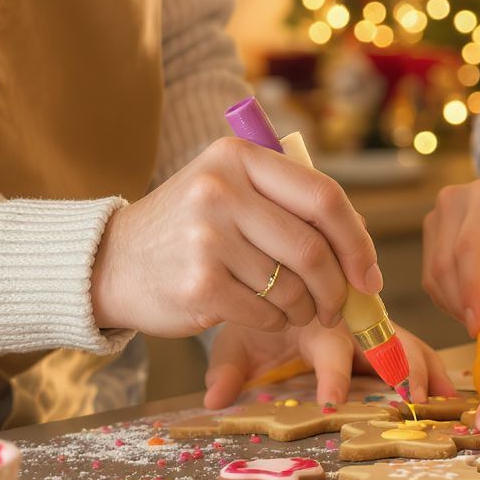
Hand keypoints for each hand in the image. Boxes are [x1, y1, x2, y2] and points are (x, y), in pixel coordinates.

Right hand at [91, 138, 382, 335]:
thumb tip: (361, 241)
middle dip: (337, 287)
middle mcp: (221, 190)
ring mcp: (207, 238)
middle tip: (338, 307)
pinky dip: (276, 322)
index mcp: (238, 157)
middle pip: (313, 248)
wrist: (111, 262)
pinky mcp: (199, 285)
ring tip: (294, 309)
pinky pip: (267, 314)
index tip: (369, 274)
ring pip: (293, 287)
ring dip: (304, 309)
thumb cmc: (188, 229)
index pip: (324, 197)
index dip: (358, 241)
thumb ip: (288, 201)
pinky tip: (261, 314)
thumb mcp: (229, 189)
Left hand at [203, 321, 454, 408]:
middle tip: (415, 399)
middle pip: (382, 338)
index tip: (332, 402)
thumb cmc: (254, 312)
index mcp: (314, 318)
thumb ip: (229, 367)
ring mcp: (369, 323)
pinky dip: (430, 365)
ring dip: (424, 368)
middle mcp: (349, 317)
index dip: (332, 374)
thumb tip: (215, 399)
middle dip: (400, 368)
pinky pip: (411, 343)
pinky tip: (449, 391)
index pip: (329, 346)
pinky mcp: (383, 330)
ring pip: (404, 338)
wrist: (267, 271)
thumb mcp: (237, 338)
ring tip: (443, 399)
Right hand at [422, 174, 479, 334]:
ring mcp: (436, 218)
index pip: (470, 247)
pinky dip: (453, 299)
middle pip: (445, 266)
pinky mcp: (429, 236)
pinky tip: (479, 297)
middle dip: (465, 306)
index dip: (471, 290)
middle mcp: (454, 203)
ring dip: (460, 306)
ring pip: (434, 277)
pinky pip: (432, 280)